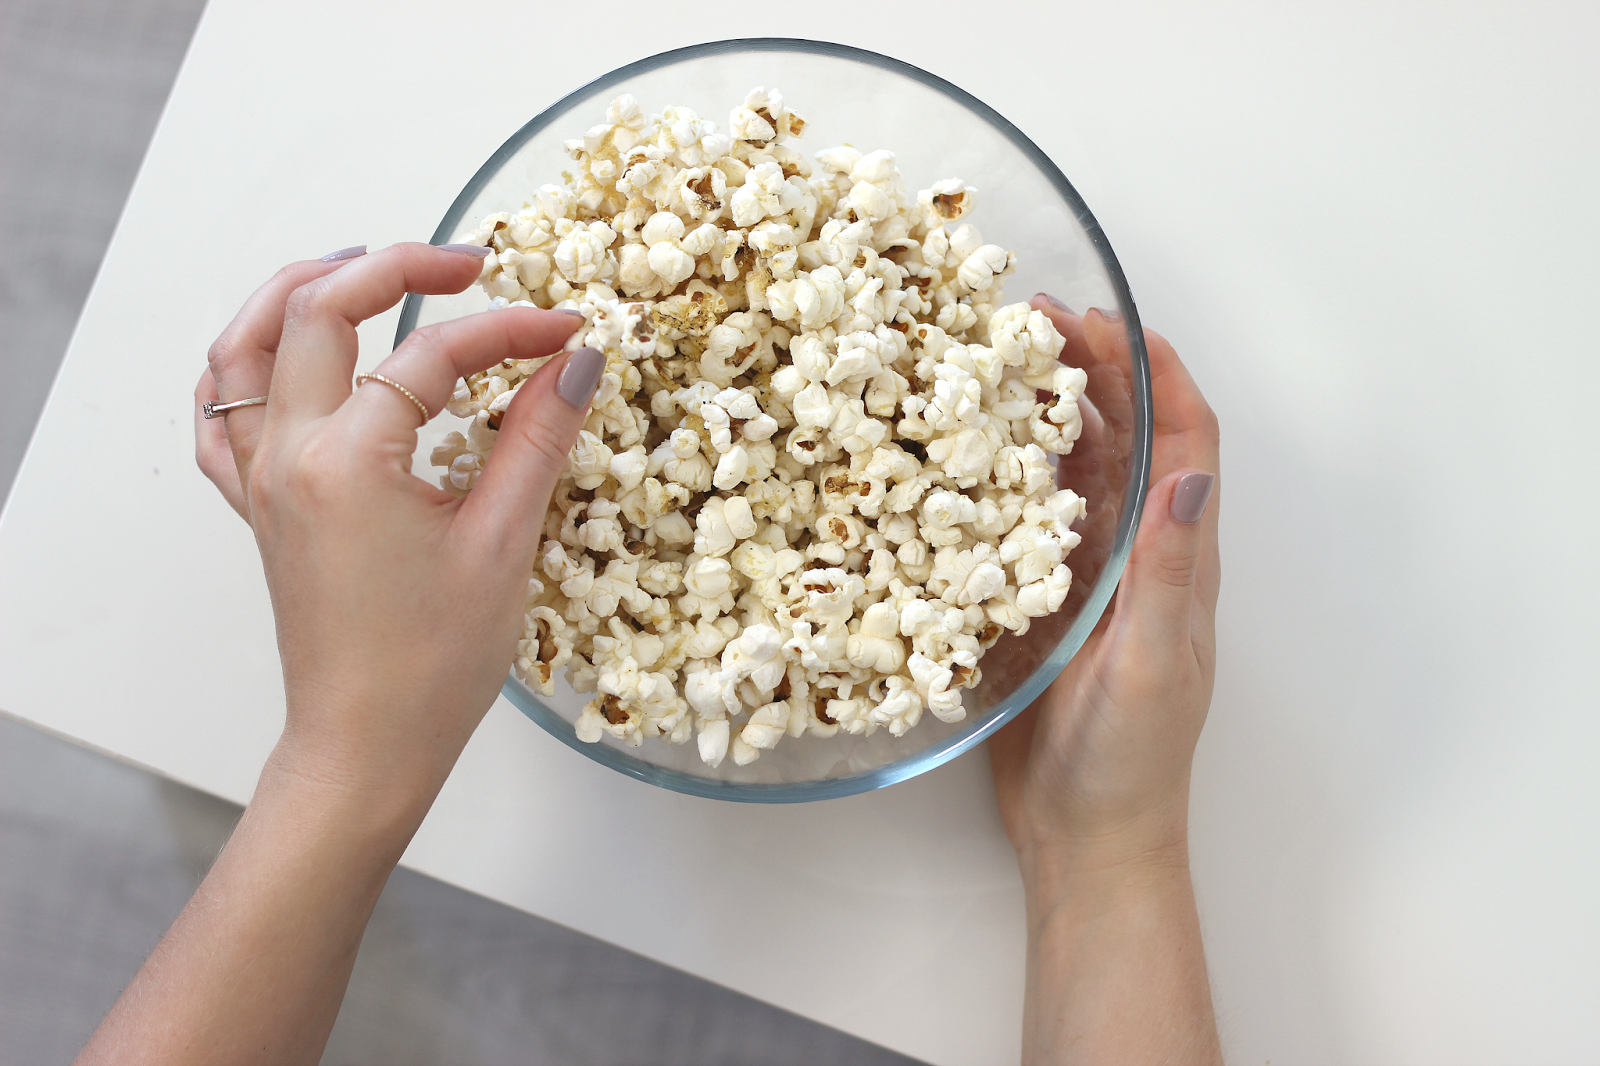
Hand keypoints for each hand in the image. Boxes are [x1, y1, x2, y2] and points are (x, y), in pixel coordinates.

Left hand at [192, 242, 600, 813]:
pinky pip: (221, 416)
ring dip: (300, 290)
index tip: (565, 329)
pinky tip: (290, 353)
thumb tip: (576, 362)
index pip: (430, 357)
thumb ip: (537, 438)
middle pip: (317, 311)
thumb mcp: (503, 543)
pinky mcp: (259, 508)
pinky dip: (248, 365)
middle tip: (468, 263)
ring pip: (245, 347)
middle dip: (395, 266)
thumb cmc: (432, 665)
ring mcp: (262, 481)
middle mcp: (288, 457)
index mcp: (348, 462)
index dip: (507, 330)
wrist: (366, 746)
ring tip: (365, 268)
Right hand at [990, 299, 1220, 867]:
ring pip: (1078, 470)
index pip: (1185, 438)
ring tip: (1002, 361)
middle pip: (1129, 436)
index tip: (1110, 318)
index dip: (1157, 369)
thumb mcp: (1151, 663)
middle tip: (1035, 321)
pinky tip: (971, 450)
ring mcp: (1089, 575)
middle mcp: (1137, 553)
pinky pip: (1028, 520)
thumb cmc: (1128, 761)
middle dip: (1095, 369)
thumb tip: (1188, 473)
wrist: (1085, 836)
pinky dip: (1008, 474)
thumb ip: (1164, 572)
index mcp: (1178, 558)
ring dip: (1051, 411)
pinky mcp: (1043, 602)